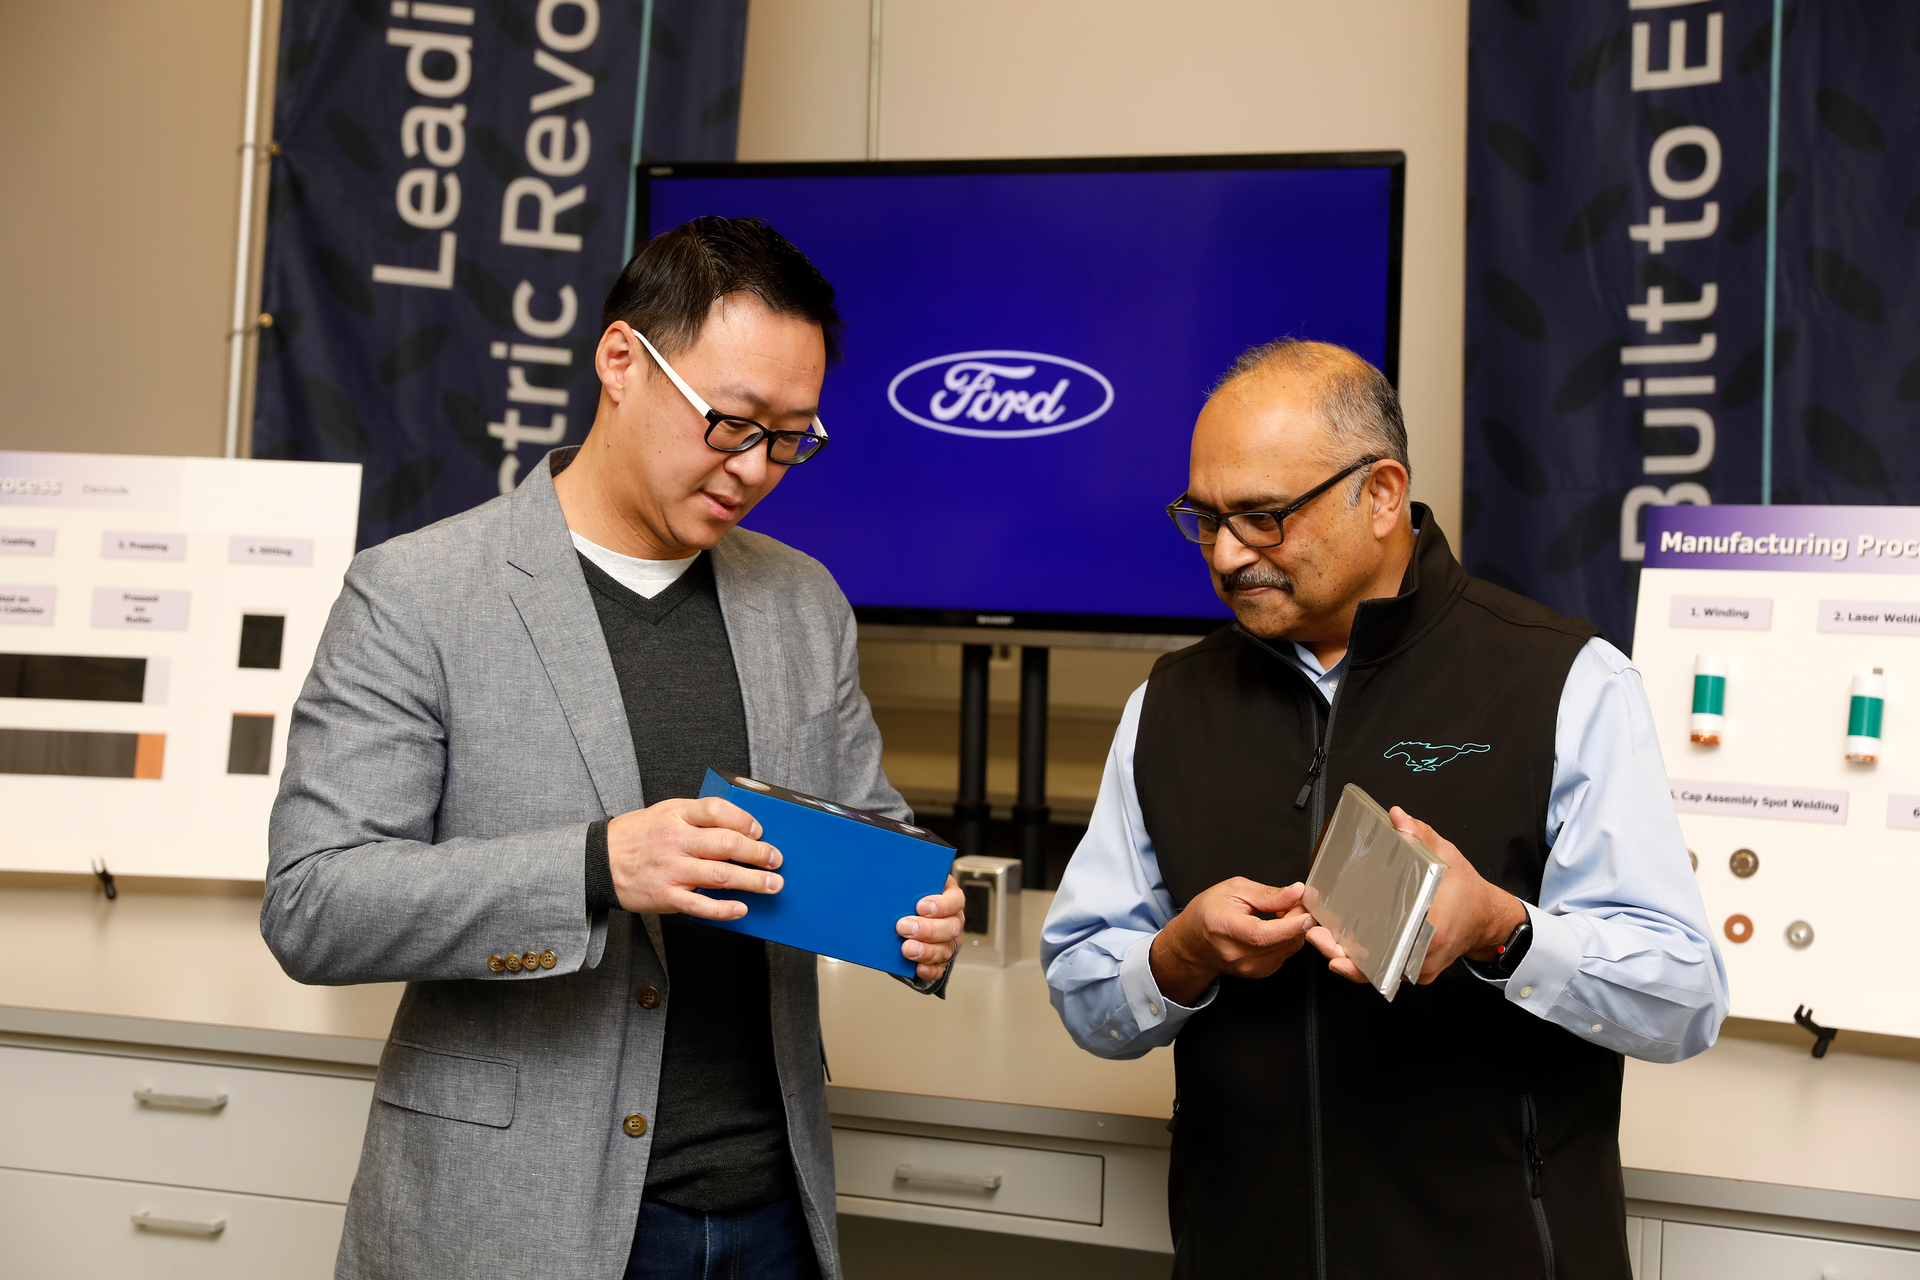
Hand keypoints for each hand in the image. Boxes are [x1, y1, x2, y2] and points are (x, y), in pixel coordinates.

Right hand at [607, 797, 783, 919]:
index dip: (744, 819)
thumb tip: (741, 826)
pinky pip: (700, 905)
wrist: (599, 861)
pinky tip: (741, 908)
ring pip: (720, 875)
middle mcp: (675, 841)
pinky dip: (724, 908)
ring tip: (772, 884)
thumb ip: (698, 817)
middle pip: (726, 843)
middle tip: (776, 859)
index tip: (760, 830)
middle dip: (758, 853)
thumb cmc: (639, 836)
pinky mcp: (666, 896)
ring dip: (752, 881)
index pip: (716, 810)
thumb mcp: (665, 813)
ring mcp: (671, 870)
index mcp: (676, 815)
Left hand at [898, 875, 965, 980]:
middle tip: (904, 927)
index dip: (942, 905)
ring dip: (927, 951)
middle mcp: (953, 920)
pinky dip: (929, 969)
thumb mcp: (910, 887)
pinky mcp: (941, 959)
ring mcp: (949, 941)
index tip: (921, 906)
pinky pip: (940, 967)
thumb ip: (906, 887)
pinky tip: (918, 967)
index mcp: (949, 897)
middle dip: (927, 929)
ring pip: (946, 949)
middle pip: (950, 927)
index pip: (955, 900)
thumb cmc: (909, 899)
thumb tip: (889, 887)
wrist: (902, 918)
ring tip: (907, 949)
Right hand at [1149, 878, 1313, 1006]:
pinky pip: (1285, 955)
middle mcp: (1237, 954)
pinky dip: (1287, 939)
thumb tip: (1296, 892)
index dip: (1291, 924)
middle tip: (1295, 901)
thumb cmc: (1209, 912)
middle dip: (1298, 919)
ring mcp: (1248, 968)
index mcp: (1225, 929)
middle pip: (1282, 942)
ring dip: (1294, 929)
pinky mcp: (1259, 973)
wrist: (1193, 942)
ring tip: (1281, 912)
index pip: (1263, 934)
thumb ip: (1267, 894)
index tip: (1308, 911)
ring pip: (1288, 949)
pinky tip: (1276, 927)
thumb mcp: (1234, 889)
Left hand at [1307, 806, 1525, 985]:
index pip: (1387, 940)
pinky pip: (1385, 971)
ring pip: (1377, 971)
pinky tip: (1342, 950)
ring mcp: (1419, 968)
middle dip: (1340, 951)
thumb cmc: (1468, 892)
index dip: (1353, 942)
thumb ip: (1420, 835)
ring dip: (1348, 957)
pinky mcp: (1416, 972)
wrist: (1488, 920)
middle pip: (1375, 962)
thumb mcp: (1446, 857)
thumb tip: (1397, 818)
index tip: (1329, 935)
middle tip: (1315, 934)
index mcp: (1432, 929)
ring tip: (1321, 940)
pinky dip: (1363, 962)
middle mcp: (1423, 954)